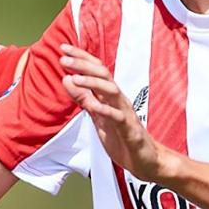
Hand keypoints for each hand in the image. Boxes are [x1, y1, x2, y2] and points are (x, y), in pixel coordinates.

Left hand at [59, 43, 172, 181]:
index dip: (80, 58)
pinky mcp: (130, 130)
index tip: (63, 48)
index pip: (95, 70)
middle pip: (103, 75)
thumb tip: (66, 79)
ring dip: (92, 83)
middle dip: (83, 65)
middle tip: (64, 59)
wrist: (145, 159)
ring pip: (111, 91)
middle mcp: (119, 100)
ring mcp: (125, 113)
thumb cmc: (121, 136)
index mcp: (110, 96)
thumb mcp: (97, 115)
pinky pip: (118, 118)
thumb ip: (83, 98)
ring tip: (75, 78)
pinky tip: (93, 106)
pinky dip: (106, 110)